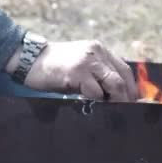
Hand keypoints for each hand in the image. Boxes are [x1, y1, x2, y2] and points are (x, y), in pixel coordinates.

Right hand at [6, 41, 137, 101]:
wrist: (29, 59)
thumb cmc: (53, 66)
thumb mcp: (79, 64)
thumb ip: (96, 73)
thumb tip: (114, 95)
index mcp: (99, 49)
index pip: (124, 70)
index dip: (131, 89)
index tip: (132, 104)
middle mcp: (96, 52)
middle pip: (122, 78)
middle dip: (126, 98)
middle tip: (125, 113)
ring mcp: (87, 61)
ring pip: (113, 85)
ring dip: (114, 101)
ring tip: (109, 112)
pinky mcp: (77, 72)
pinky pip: (95, 92)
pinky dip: (95, 102)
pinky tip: (89, 105)